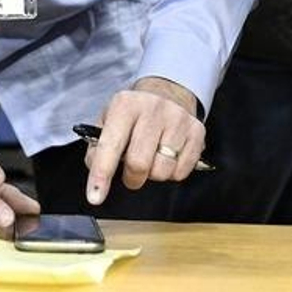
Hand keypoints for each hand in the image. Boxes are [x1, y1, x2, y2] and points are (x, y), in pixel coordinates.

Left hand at [84, 77, 205, 204]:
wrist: (168, 94)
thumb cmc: (134, 113)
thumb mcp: (109, 119)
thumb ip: (97, 146)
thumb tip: (96, 171)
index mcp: (125, 105)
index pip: (110, 145)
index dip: (101, 174)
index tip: (94, 197)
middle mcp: (152, 108)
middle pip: (139, 164)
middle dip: (132, 178)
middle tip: (131, 174)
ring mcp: (177, 119)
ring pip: (162, 171)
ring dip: (153, 174)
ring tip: (152, 158)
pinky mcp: (197, 131)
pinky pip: (181, 172)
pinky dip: (172, 172)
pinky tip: (169, 156)